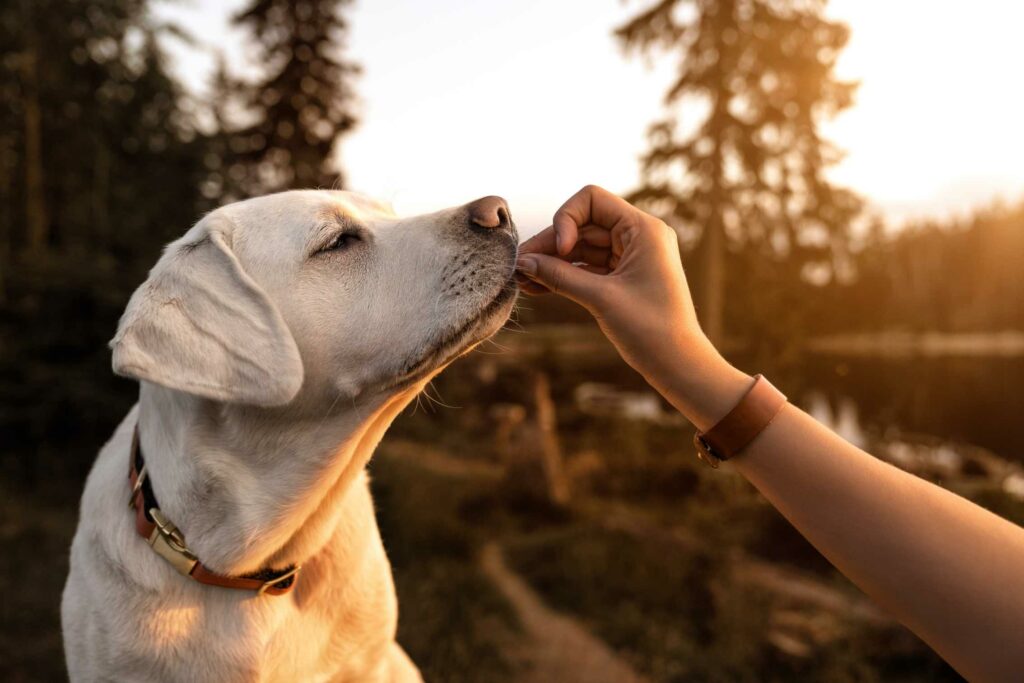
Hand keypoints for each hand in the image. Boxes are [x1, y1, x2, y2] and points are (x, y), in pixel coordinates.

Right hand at [516, 185, 748, 427]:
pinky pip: (587, 268)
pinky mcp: (623, 278)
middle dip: (551, 245)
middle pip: (582, 225)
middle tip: (519, 266)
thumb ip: (559, 276)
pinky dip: (564, 275)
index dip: (566, 218)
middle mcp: (638, 236)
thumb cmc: (650, 329)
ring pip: (582, 248)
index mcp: (643, 229)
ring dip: (553, 262)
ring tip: (522, 280)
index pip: (592, 200)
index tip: (559, 250)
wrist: (678, 365)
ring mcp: (630, 257)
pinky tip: (537, 287)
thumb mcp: (600, 298)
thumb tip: (523, 262)